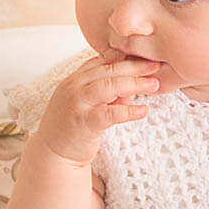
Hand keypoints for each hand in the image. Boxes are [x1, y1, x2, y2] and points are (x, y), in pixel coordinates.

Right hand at [34, 51, 161, 165]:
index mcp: (75, 79)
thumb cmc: (73, 128)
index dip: (125, 56)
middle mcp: (74, 87)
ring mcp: (77, 103)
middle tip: (156, 65)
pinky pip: (109, 114)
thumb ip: (107, 96)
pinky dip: (128, 111)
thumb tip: (131, 92)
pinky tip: (143, 111)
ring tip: (154, 84)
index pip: (102, 61)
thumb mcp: (89, 106)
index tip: (145, 55)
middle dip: (134, 66)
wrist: (53, 154)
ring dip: (134, 84)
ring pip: (109, 86)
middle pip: (108, 70)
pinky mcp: (83, 122)